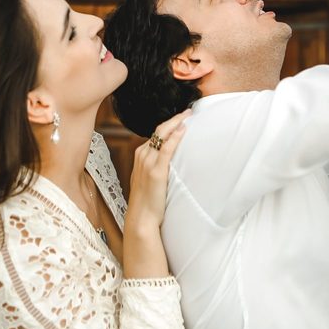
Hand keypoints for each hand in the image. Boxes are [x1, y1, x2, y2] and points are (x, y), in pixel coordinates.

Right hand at [125, 110, 189, 232]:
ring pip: (161, 135)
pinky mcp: (156, 171)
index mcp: (140, 156)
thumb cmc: (148, 201)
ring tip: (188, 115)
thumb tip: (169, 161)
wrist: (141, 218)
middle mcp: (142, 156)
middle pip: (158, 130)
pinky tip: (183, 129)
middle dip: (174, 119)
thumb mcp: (148, 179)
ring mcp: (147, 163)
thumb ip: (155, 166)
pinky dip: (175, 137)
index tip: (181, 118)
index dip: (169, 124)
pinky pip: (166, 148)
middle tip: (188, 111)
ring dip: (175, 123)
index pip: (155, 134)